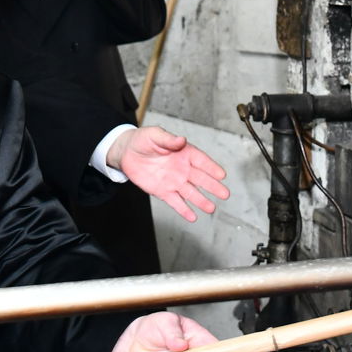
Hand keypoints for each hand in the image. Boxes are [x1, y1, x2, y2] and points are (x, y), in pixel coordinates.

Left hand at [107, 126, 230, 221]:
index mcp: (184, 152)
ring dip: (201, 201)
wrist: (126, 152)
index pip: (201, 161)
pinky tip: (192, 217)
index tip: (221, 175)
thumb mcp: (155, 135)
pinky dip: (183, 209)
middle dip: (213, 186)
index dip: (211, 168)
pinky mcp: (163, 191)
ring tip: (211, 208)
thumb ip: (169, 139)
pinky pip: (175, 202)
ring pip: (190, 193)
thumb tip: (181, 140)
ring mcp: (174, 181)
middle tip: (225, 194)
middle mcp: (182, 168)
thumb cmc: (143, 140)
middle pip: (200, 179)